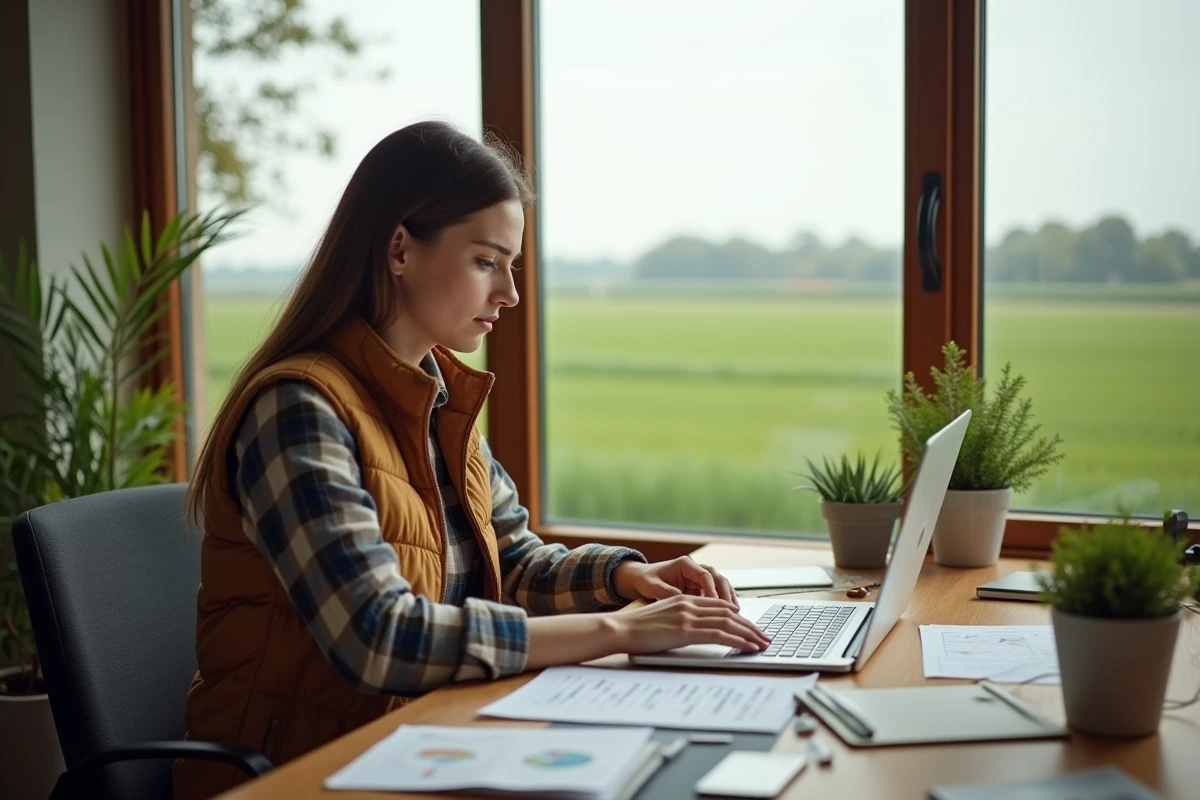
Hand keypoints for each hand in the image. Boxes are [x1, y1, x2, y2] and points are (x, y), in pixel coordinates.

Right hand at [611, 595, 770, 654]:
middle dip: (750, 625)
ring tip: (763, 643)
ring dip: (750, 633)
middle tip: (764, 636)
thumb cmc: (635, 629)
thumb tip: (692, 631)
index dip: (738, 617)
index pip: (719, 606)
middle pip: (729, 612)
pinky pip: (720, 634)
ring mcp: (688, 616)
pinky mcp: (686, 630)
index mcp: (683, 599)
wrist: (619, 629)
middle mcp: (689, 604)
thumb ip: (679, 620)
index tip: (750, 627)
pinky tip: (749, 647)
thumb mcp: (661, 619)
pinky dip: (739, 640)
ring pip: (729, 622)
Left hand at [613, 556, 738, 607]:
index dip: (712, 590)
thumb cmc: (645, 581)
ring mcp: (698, 578)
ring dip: (728, 598)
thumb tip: (682, 600)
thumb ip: (667, 592)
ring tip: (736, 613)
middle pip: (718, 578)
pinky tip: (730, 614)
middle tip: (732, 611)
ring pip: (720, 585)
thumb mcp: (652, 587)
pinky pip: (716, 593)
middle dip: (726, 594)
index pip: (705, 575)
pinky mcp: (700, 588)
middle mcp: (694, 569)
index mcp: (684, 564)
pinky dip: (724, 603)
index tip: (715, 604)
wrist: (640, 580)